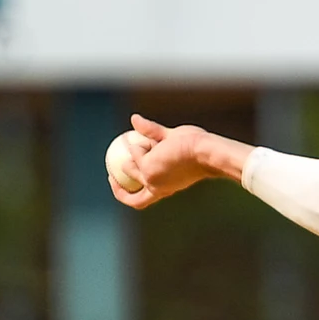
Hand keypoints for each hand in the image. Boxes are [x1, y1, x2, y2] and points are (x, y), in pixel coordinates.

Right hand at [107, 113, 251, 208]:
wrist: (206, 151)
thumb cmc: (198, 146)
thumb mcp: (171, 138)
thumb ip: (153, 131)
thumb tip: (134, 118)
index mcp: (166, 188)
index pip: (144, 199)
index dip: (128, 193)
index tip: (120, 178)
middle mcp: (158, 189)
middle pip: (135, 201)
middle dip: (118, 190)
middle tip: (112, 172)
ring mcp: (151, 180)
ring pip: (130, 169)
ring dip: (135, 152)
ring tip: (149, 141)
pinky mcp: (147, 169)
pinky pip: (135, 153)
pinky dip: (140, 143)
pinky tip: (152, 140)